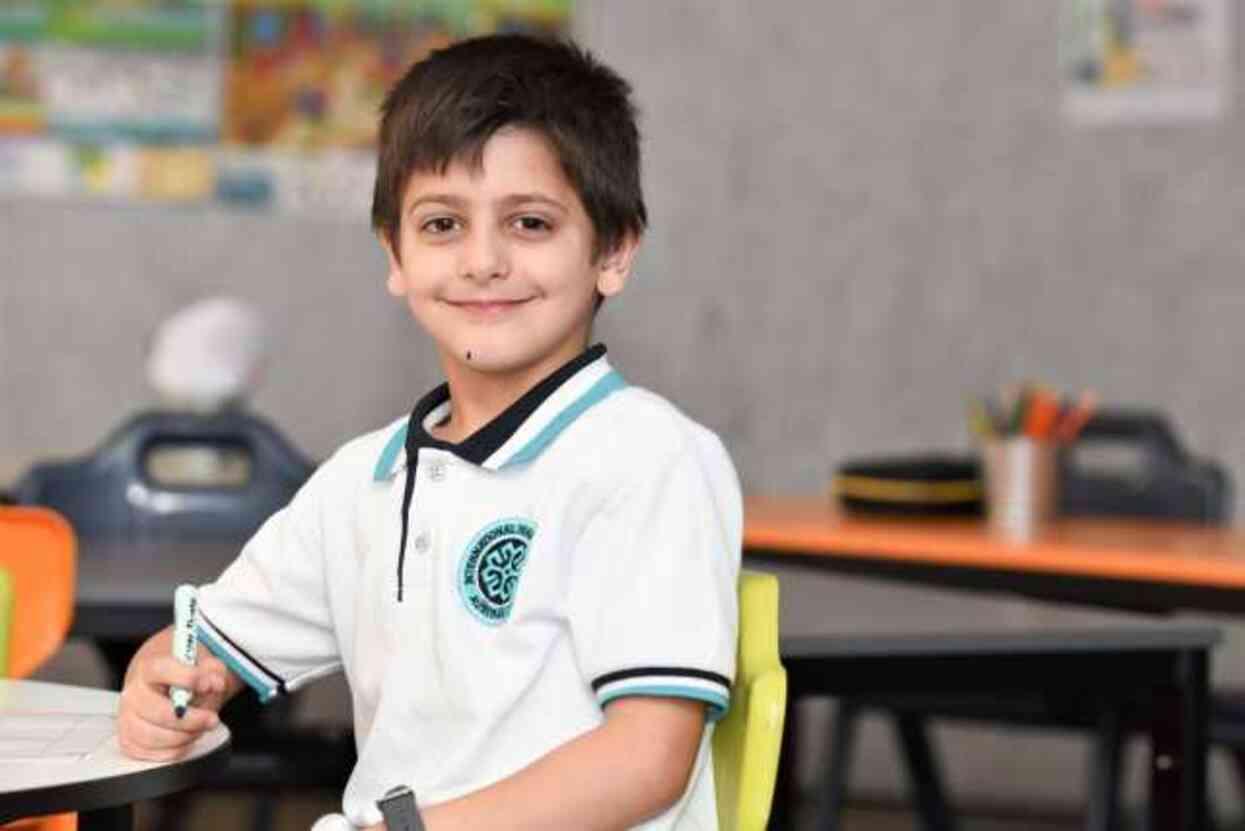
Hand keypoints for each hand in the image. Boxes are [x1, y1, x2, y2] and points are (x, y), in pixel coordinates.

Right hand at [117, 630, 230, 761]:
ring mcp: (128, 719)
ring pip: (156, 737)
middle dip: (191, 720)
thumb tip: (215, 683)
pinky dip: (176, 749)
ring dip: (185, 736)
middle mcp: (133, 693)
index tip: (206, 685)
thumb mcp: (203, 663)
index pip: (161, 670)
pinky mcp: (130, 741)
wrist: (163, 684)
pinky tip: (186, 736)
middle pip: (159, 712)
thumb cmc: (184, 674)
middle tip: (212, 719)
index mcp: (149, 667)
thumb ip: (213, 670)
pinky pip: (154, 753)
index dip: (186, 678)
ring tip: (199, 727)